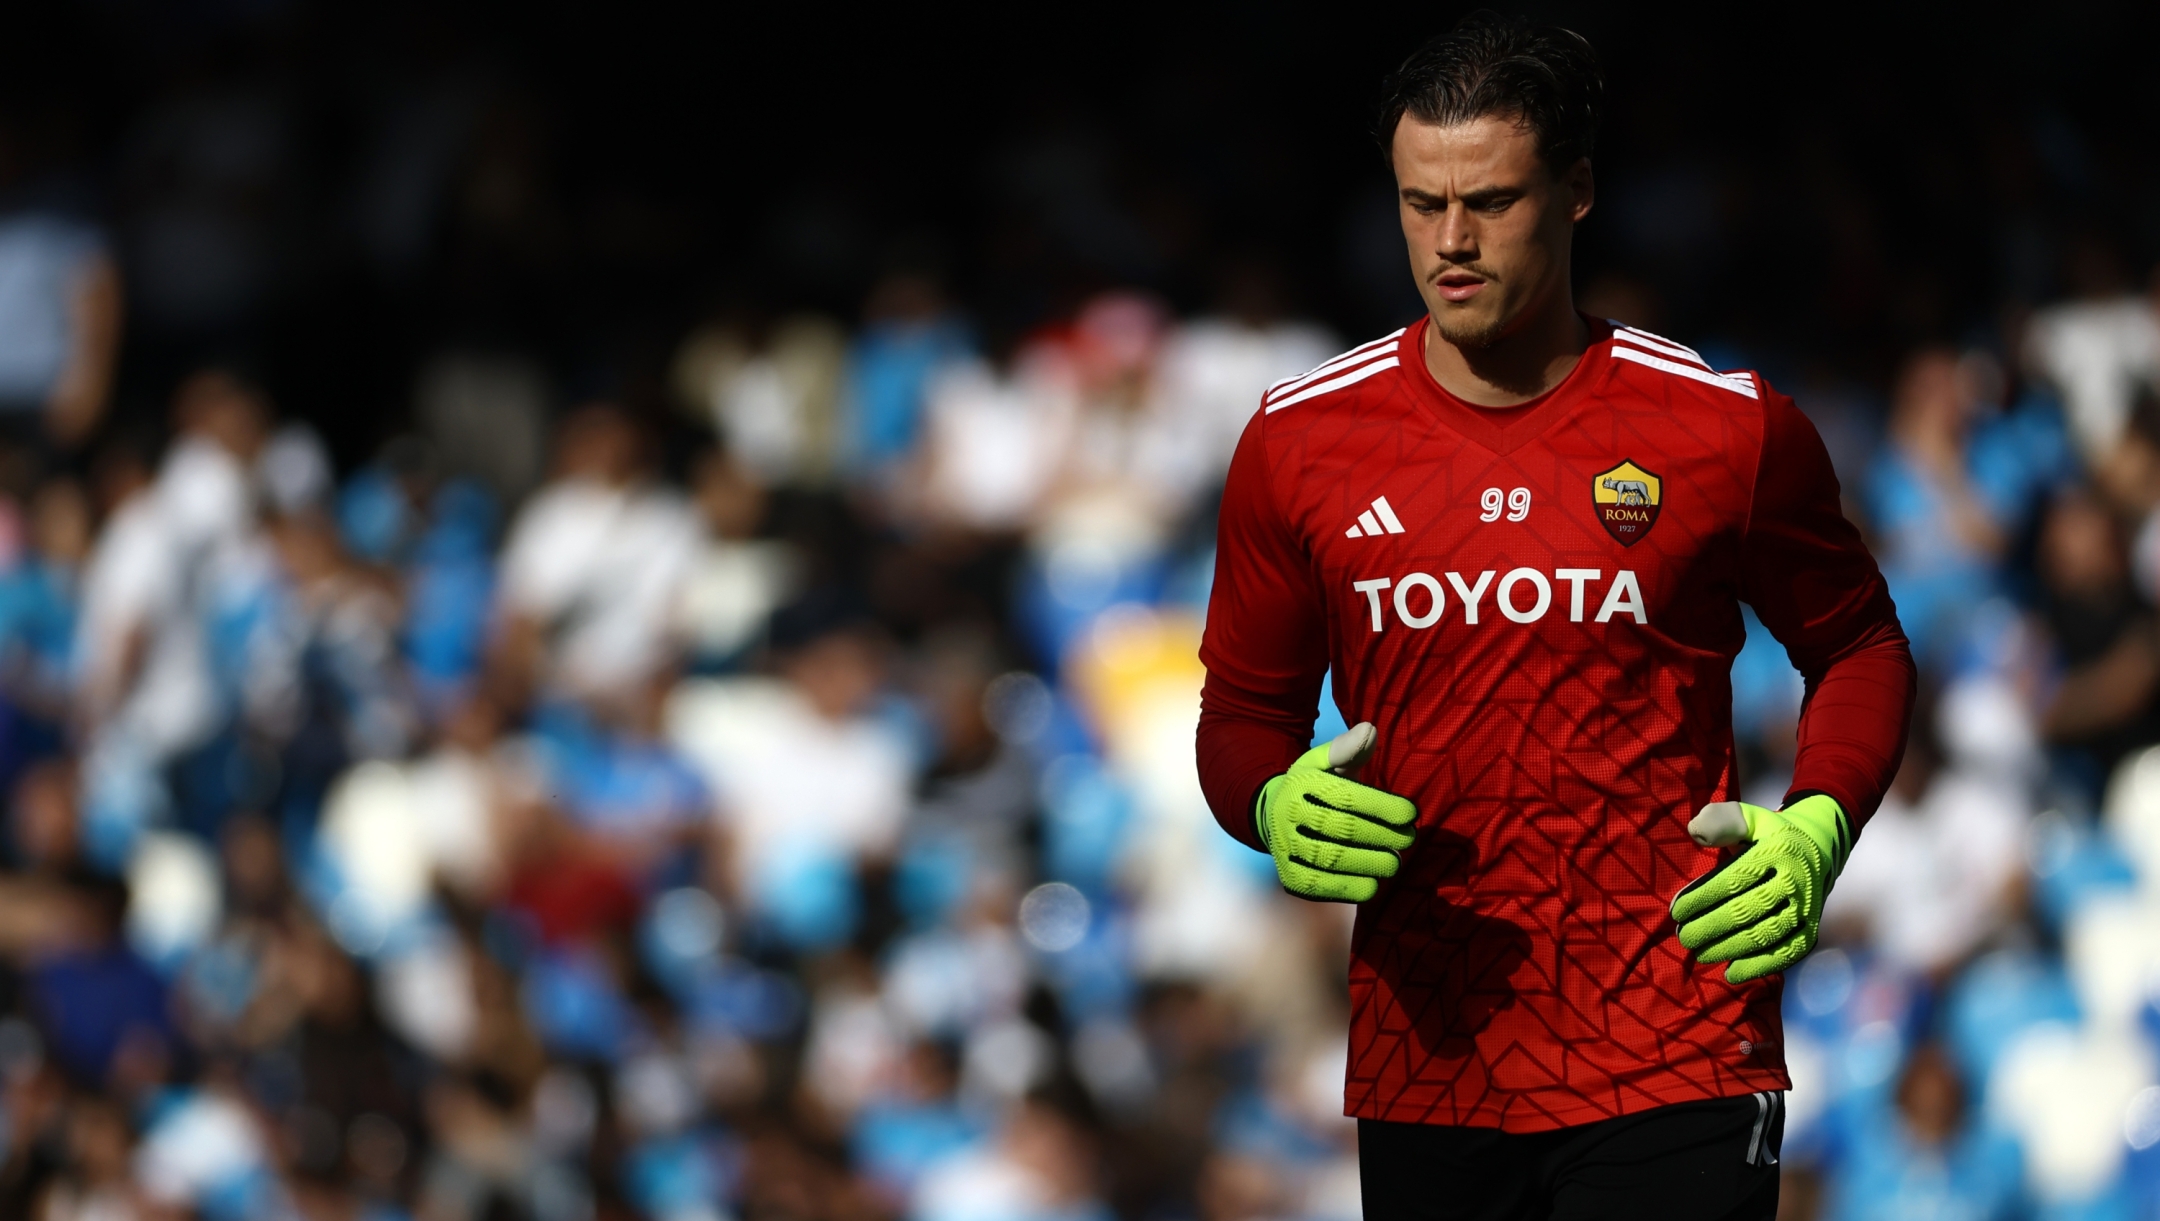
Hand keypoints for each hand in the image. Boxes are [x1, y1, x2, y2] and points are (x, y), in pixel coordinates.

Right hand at [1255, 723, 1417, 902]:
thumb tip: (1369, 730)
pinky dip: (1349, 888)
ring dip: (1370, 863)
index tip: (1411, 814)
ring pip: (1333, 859)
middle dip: (1382, 836)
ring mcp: (1286, 848)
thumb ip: (1348, 750)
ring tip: (1394, 863)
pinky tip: (1372, 883)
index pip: (1347, 796)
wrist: (1273, 818)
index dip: (1383, 806)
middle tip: (1408, 840)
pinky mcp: (1288, 876)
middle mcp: (1288, 815)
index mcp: (1300, 783)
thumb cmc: (1315, 789)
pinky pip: (1321, 886)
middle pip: (1342, 828)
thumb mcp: (1325, 763)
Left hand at [1670, 794, 1850, 983]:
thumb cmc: (1768, 835)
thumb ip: (1721, 820)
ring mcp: (1806, 908)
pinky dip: (1759, 966)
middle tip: (1684, 936)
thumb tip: (1695, 832)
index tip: (1676, 911)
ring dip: (1729, 948)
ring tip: (1700, 953)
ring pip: (1765, 935)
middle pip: (1748, 911)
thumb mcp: (1748, 818)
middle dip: (1710, 927)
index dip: (1702, 898)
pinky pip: (1786, 954)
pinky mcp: (1811, 930)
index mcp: (1778, 850)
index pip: (1734, 880)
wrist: (1818, 848)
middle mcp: (1796, 881)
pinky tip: (1731, 972)